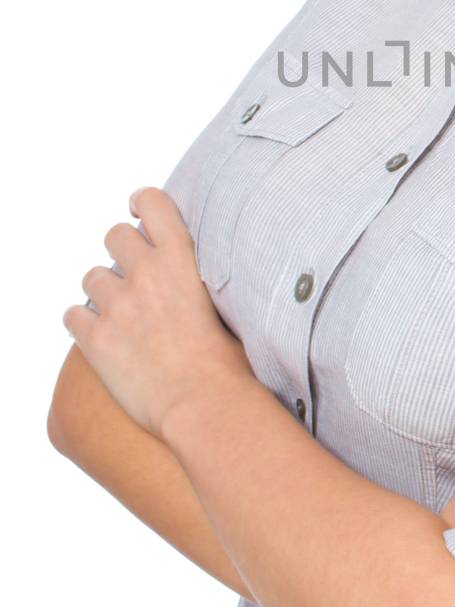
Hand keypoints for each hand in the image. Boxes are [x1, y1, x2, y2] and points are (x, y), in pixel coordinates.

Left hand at [62, 186, 255, 444]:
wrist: (206, 405)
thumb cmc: (228, 364)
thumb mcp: (227, 305)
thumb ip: (202, 280)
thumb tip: (197, 275)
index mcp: (181, 259)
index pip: (152, 202)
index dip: (142, 204)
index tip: (139, 213)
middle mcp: (146, 274)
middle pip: (115, 235)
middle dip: (122, 252)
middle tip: (135, 278)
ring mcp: (117, 305)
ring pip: (92, 276)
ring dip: (104, 291)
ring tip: (122, 315)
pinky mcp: (96, 338)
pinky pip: (72, 315)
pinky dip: (84, 324)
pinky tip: (103, 338)